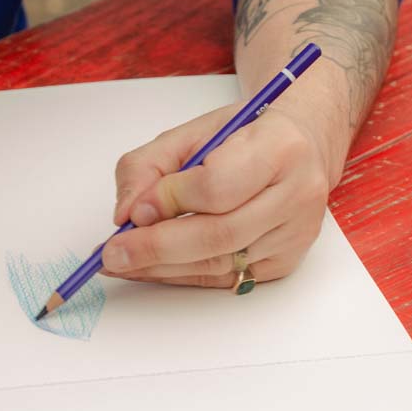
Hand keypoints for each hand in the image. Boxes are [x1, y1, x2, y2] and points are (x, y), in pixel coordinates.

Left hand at [100, 103, 336, 287]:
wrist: (299, 146)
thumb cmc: (244, 136)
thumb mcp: (192, 132)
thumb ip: (149, 165)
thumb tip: (127, 213)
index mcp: (279, 148)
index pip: (216, 186)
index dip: (169, 201)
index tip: (134, 211)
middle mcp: (296, 194)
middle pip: (219, 234)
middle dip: (156, 247)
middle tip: (112, 253)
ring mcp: (295, 233)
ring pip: (220, 262)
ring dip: (163, 267)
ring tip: (123, 263)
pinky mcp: (287, 261)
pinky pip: (226, 278)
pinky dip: (183, 276)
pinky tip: (153, 269)